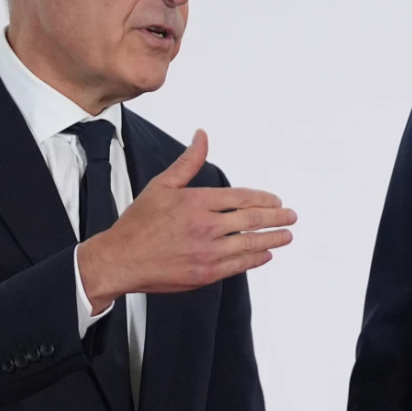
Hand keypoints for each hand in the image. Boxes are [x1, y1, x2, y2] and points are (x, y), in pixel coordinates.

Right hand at [78, 130, 295, 309]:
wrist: (120, 259)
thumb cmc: (138, 224)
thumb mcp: (162, 185)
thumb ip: (188, 162)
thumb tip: (202, 136)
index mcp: (197, 202)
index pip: (242, 198)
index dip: (264, 199)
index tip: (276, 201)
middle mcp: (206, 226)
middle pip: (251, 219)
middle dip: (276, 218)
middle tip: (291, 217)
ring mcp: (207, 252)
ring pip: (249, 243)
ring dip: (272, 239)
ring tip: (286, 236)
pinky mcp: (205, 273)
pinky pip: (238, 265)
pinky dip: (255, 259)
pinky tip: (265, 255)